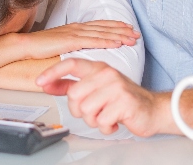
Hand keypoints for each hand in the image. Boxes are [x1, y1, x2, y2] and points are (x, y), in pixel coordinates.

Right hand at [19, 21, 139, 59]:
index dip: (114, 26)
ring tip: (131, 38)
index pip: (98, 25)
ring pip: (102, 33)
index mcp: (74, 28)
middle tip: (136, 33)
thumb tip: (79, 50)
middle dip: (121, 29)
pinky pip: (93, 41)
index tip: (126, 28)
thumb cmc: (38, 47)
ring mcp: (74, 33)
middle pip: (104, 27)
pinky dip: (106, 41)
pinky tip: (116, 43)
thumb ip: (70, 46)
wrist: (25, 45)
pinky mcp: (71, 41)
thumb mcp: (58, 45)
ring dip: (119, 35)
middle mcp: (77, 28)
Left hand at [35, 59, 168, 136]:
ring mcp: (116, 87)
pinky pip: (101, 121)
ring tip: (105, 116)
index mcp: (98, 68)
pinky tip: (114, 121)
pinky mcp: (124, 103)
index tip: (39, 81)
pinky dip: (106, 127)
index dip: (53, 72)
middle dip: (79, 110)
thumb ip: (71, 85)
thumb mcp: (96, 87)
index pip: (71, 64)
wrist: (153, 109)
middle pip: (74, 95)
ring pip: (86, 110)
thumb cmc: (122, 99)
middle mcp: (106, 74)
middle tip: (93, 112)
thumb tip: (48, 84)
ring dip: (93, 120)